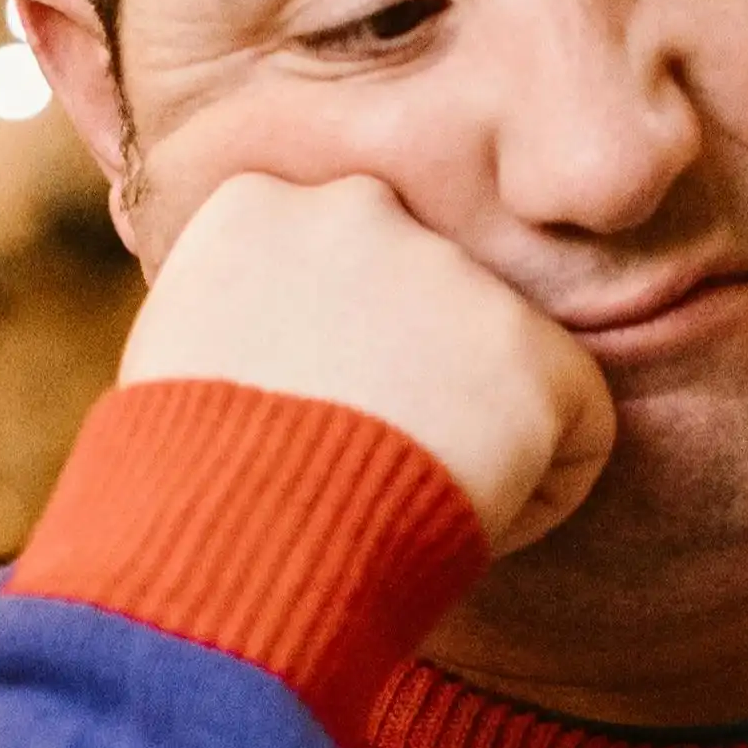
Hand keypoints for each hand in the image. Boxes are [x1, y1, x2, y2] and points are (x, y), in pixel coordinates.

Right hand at [121, 171, 614, 554]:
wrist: (236, 542)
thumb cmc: (177, 490)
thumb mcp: (174, 368)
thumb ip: (241, 323)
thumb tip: (278, 353)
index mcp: (259, 205)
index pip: (332, 262)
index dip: (326, 354)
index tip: (290, 420)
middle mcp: (363, 210)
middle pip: (419, 303)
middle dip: (405, 376)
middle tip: (346, 463)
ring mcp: (457, 276)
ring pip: (493, 368)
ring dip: (461, 435)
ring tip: (388, 497)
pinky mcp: (537, 353)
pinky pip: (573, 434)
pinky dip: (533, 497)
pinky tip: (452, 520)